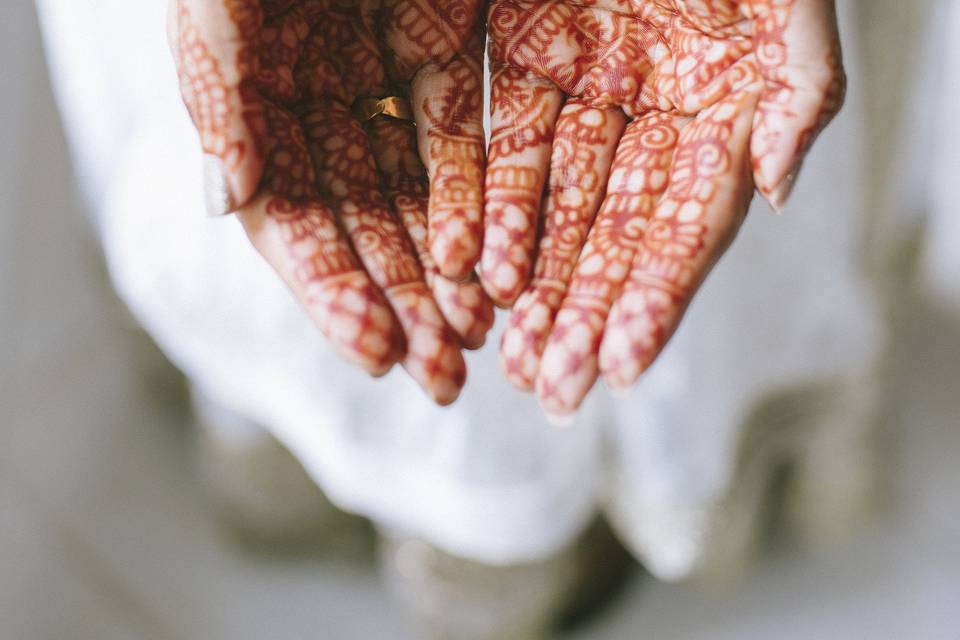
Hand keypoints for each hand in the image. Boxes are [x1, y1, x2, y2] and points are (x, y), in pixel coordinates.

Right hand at [169, 0, 491, 403]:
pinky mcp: (445, 53)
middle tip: (442, 379)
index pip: (290, 220)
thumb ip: (218, 87)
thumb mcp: (224, 0)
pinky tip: (504, 270)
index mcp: (251, 100)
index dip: (331, 290)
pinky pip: (469, 145)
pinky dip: (485, 208)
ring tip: (478, 345)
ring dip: (445, 277)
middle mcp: (314, 104)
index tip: (377, 353)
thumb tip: (227, 204)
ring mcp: (378, 83)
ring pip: (416, 200)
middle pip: (359, 227)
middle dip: (399, 305)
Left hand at [483, 0, 845, 416]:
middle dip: (585, 313)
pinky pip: (501, 146)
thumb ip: (801, 85)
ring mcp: (588, 88)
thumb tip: (777, 189)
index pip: (688, 223)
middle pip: (616, 234)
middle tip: (554, 389)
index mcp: (723, 109)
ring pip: (555, 206)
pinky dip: (491, 210)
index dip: (658, 295)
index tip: (624, 364)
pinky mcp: (526, 59)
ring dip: (535, 284)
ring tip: (514, 356)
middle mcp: (655, 112)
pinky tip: (479, 273)